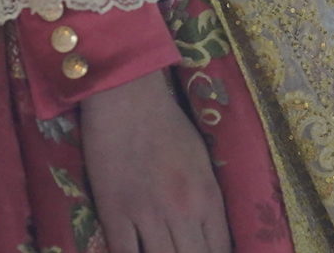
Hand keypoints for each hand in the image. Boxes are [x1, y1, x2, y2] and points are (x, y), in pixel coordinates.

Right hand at [78, 67, 231, 252]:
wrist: (127, 96)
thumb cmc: (167, 121)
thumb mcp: (202, 160)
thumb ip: (207, 199)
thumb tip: (208, 230)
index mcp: (208, 197)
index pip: (220, 250)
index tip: (203, 252)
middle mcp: (182, 212)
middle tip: (180, 250)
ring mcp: (146, 214)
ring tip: (158, 250)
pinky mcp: (114, 212)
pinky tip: (134, 252)